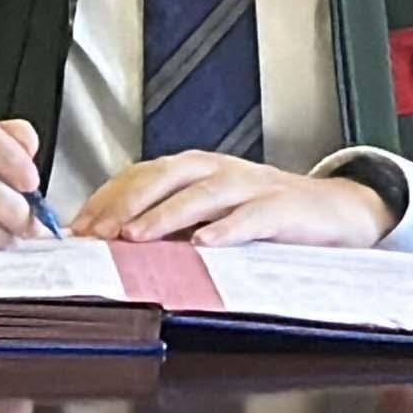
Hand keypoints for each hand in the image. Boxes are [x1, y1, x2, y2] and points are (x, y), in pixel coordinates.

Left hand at [67, 153, 394, 247]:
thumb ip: (168, 221)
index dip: (107, 198)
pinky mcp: (282, 208)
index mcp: (194, 168)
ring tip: (137, 236)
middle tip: (98, 231)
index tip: (79, 226)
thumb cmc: (263, 213)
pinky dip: (226, 229)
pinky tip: (204, 244)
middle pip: (164, 176)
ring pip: (201, 193)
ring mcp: (251, 185)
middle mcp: (217, 169)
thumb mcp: (210, 213)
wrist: (333, 210)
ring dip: (165, 214)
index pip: (140, 175)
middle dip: (126, 203)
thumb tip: (112, 243)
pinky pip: (251, 216)